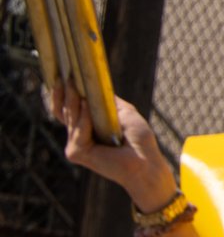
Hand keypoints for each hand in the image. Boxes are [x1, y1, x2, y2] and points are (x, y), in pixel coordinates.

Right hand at [51, 83, 177, 209]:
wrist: (147, 162)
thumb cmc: (140, 142)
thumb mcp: (126, 114)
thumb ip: (110, 101)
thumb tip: (97, 86)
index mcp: (89, 129)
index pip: (68, 110)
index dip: (63, 94)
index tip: (63, 76)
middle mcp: (79, 137)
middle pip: (64, 112)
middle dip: (65, 92)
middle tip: (65, 74)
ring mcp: (76, 145)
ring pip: (70, 118)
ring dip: (73, 100)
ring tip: (73, 83)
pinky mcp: (77, 153)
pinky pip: (78, 130)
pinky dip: (84, 118)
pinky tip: (86, 106)